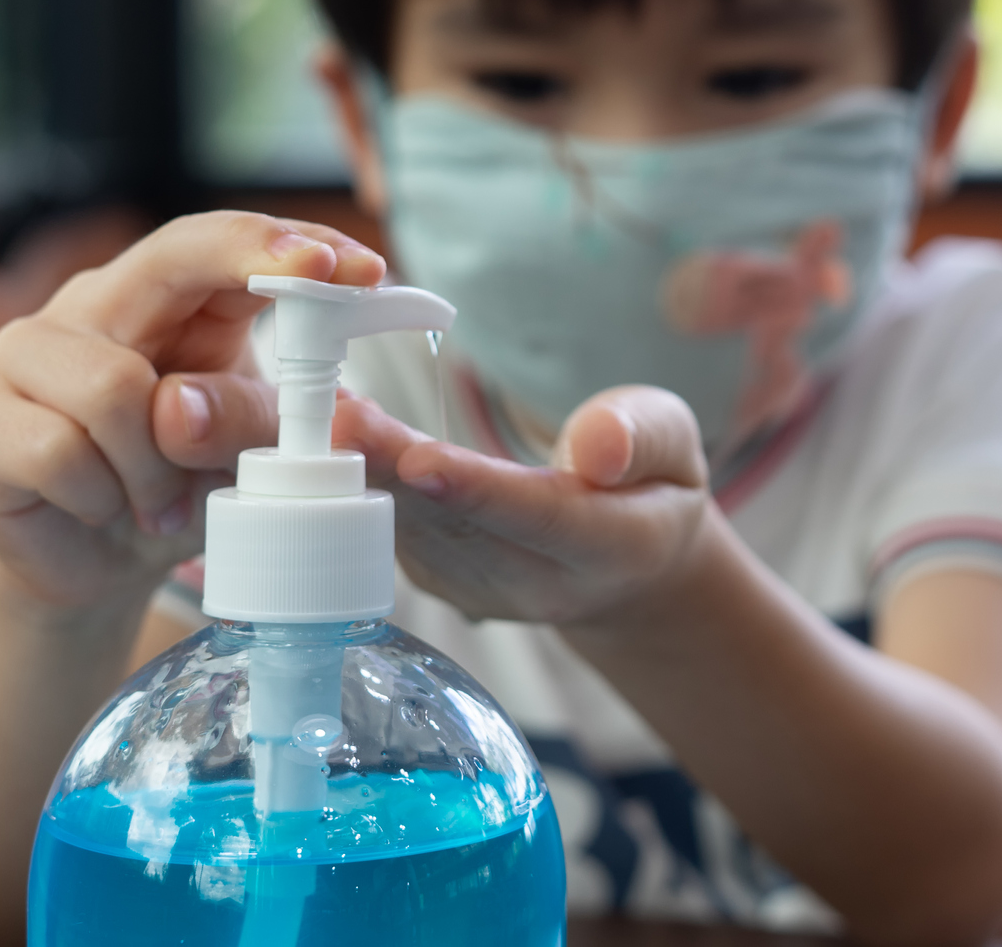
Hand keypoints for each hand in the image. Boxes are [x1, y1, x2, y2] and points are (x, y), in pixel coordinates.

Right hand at [0, 210, 384, 608]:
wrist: (92, 568)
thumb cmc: (177, 488)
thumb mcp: (247, 457)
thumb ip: (259, 422)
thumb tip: (183, 408)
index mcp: (172, 302)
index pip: (223, 244)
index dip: (287, 244)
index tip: (361, 265)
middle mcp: (97, 307)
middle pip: (168, 258)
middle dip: (249, 262)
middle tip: (319, 281)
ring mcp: (27, 356)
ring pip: (115, 385)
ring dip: (158, 463)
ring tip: (160, 501)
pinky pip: (60, 450)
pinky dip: (104, 496)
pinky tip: (105, 510)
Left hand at [334, 385, 712, 626]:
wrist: (629, 568)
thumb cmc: (653, 486)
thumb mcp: (675, 445)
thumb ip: (640, 437)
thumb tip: (594, 447)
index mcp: (611, 548)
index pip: (537, 517)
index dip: (475, 489)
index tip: (420, 458)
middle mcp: (539, 583)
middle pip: (456, 522)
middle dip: (393, 469)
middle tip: (341, 416)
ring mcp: (482, 591)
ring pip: (416, 528)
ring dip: (365, 474)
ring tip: (327, 410)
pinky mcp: (442, 581)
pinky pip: (397, 531)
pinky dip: (365, 482)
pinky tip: (337, 433)